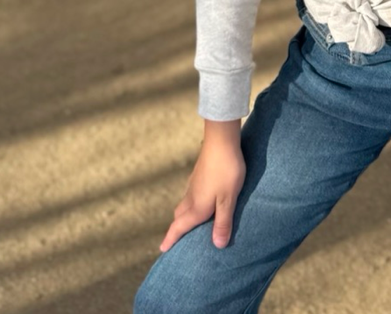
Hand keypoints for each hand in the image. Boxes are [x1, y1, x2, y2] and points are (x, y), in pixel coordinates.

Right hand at [159, 135, 246, 252]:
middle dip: (177, 228)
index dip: (170, 239)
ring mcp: (193, 183)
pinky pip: (190, 194)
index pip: (179, 226)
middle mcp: (191, 196)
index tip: (161, 249)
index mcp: (196, 206)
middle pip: (179, 216)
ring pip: (184, 204)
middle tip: (176, 239)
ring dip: (184, 215)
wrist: (221, 141)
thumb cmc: (226, 171)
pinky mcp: (198, 174)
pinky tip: (201, 200)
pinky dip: (191, 203)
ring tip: (190, 222)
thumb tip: (217, 246)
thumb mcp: (228, 199)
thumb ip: (223, 222)